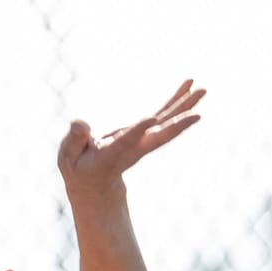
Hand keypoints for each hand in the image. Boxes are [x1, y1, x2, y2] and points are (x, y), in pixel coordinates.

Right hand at [57, 84, 205, 196]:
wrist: (95, 184)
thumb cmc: (78, 168)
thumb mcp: (68, 157)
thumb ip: (74, 141)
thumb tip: (81, 123)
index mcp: (113, 155)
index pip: (127, 142)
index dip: (138, 130)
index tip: (152, 119)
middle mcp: (134, 148)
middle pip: (159, 136)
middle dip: (177, 125)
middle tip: (198, 113)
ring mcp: (142, 140)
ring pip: (168, 123)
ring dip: (185, 107)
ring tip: (203, 89)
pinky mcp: (144, 132)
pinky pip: (164, 115)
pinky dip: (177, 101)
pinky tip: (189, 86)